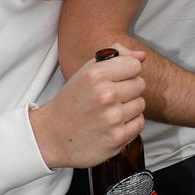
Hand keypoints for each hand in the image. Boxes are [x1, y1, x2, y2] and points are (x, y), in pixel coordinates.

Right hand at [30, 48, 144, 167]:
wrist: (51, 136)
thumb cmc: (71, 101)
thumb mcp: (87, 72)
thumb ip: (116, 57)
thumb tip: (142, 56)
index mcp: (96, 74)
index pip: (135, 65)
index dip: (126, 72)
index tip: (115, 79)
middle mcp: (106, 95)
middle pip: (140, 84)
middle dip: (128, 90)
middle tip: (110, 97)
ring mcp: (112, 118)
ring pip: (140, 104)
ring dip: (129, 108)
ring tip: (109, 111)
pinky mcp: (117, 138)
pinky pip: (139, 123)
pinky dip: (129, 124)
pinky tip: (112, 124)